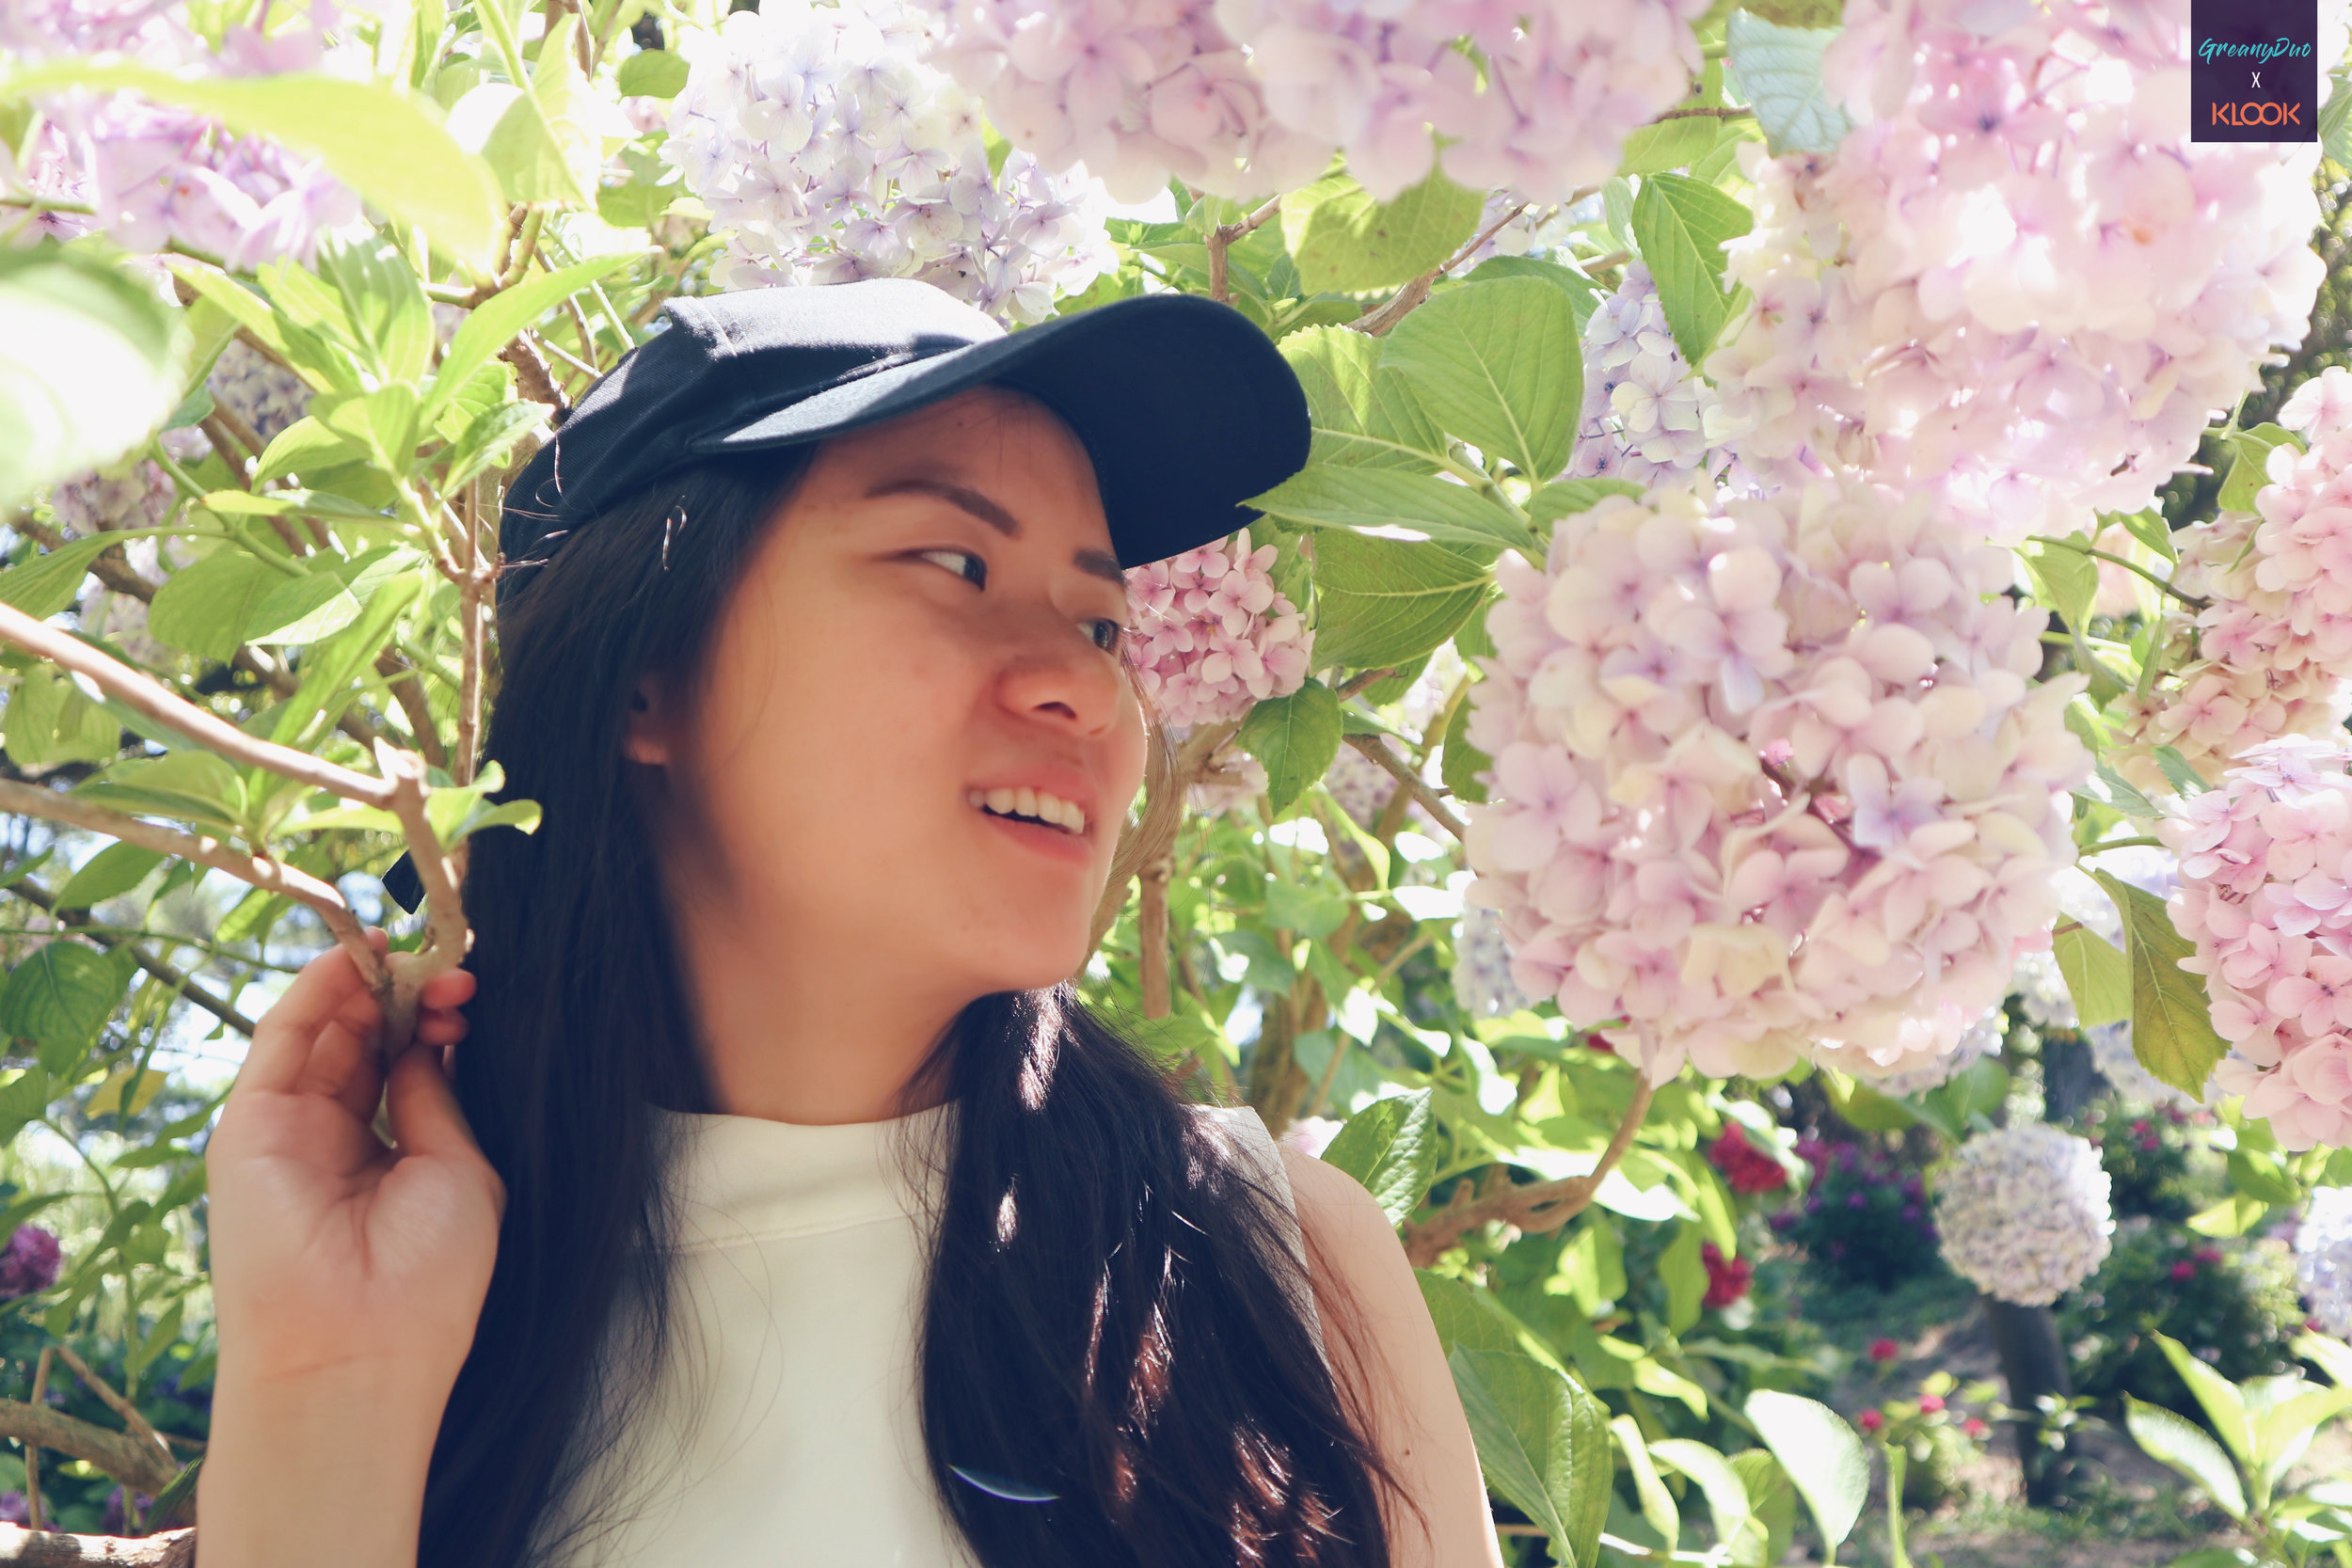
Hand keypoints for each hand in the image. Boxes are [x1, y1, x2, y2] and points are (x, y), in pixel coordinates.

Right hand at [205, 928, 500, 1396]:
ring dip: (367, 983)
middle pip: (368, 1041)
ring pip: (323, 1033)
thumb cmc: (427, 1276)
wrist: (358, 1348)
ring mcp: (289, 1133)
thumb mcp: (458, 1169)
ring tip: (413, 950)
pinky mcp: (247, 1128)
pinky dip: (315, 992)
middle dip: (410, 996)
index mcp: (392, 1159)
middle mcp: (337, 1142)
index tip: (475, 993)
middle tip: (454, 969)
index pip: (409, 1067)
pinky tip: (355, 958)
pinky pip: (281, 1042)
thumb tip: (428, 1039)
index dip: (438, 1022)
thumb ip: (437, 1098)